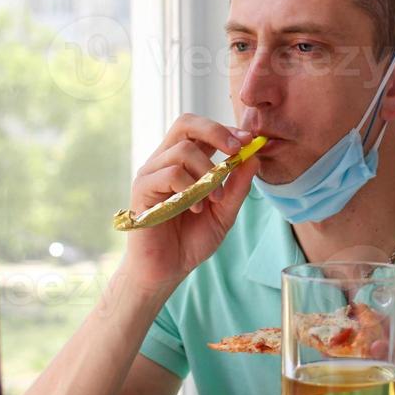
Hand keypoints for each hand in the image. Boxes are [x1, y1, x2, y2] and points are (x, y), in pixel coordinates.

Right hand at [121, 115, 260, 291]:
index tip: (249, 140)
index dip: (225, 129)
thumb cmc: (191, 240)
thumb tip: (254, 157)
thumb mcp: (224, 212)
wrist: (166, 270)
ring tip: (214, 199)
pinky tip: (195, 208)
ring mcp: (150, 173)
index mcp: (184, 162)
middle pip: (186, 123)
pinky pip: (169, 174)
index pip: (201, 129)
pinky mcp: (141, 189)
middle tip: (236, 148)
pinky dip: (190, 189)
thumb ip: (237, 186)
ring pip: (182, 150)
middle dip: (216, 131)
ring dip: (207, 172)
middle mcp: (164, 161)